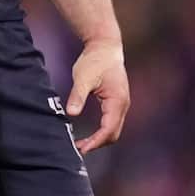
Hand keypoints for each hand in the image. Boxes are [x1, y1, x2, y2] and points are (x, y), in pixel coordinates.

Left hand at [66, 38, 129, 152]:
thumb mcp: (83, 77)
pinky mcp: (116, 102)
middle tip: (79, 149)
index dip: (96, 141)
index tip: (82, 149)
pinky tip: (90, 134)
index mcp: (117, 100)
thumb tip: (71, 113)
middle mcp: (123, 105)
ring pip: (113, 129)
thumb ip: (77, 95)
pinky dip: (102, 131)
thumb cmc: (95, 60)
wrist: (105, 46)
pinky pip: (111, 122)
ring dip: (100, 139)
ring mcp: (121, 104)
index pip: (109, 129)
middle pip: (114, 133)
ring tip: (82, 144)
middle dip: (98, 144)